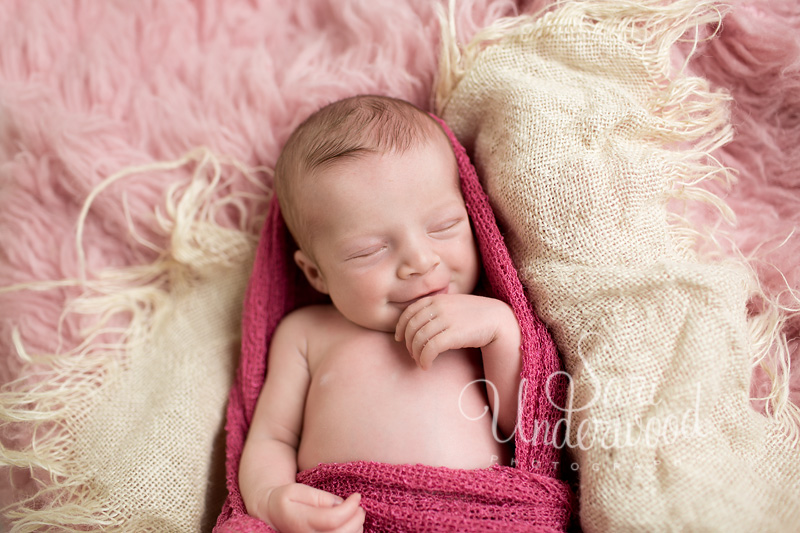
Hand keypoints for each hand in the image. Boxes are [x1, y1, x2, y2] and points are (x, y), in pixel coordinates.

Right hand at [262, 483, 364, 532]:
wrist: (273, 515)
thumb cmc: (285, 500)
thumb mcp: (297, 490)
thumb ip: (319, 497)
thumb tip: (341, 504)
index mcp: (300, 522)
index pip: (333, 519)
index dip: (350, 507)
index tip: (357, 496)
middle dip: (356, 519)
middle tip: (360, 506)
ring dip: (356, 528)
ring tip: (355, 514)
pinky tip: (351, 525)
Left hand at [394, 294, 512, 369]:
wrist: (498, 319)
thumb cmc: (475, 315)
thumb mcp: (453, 304)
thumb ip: (436, 308)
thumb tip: (418, 323)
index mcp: (436, 299)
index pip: (409, 312)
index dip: (400, 327)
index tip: (399, 338)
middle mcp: (438, 307)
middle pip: (411, 327)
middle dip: (408, 343)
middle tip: (413, 354)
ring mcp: (446, 320)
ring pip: (418, 339)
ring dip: (416, 354)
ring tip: (421, 362)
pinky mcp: (453, 334)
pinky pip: (430, 349)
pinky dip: (424, 359)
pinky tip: (427, 366)